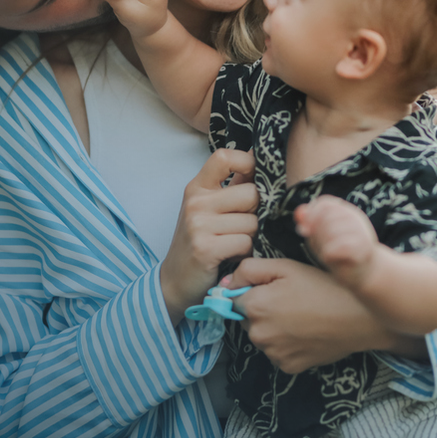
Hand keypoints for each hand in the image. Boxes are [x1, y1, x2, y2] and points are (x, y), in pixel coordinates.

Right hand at [159, 148, 257, 320]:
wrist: (175, 281)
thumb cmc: (200, 242)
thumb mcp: (210, 209)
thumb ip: (234, 186)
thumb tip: (260, 158)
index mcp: (197, 187)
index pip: (224, 156)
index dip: (247, 162)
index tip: (253, 179)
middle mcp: (196, 202)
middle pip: (251, 193)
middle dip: (255, 213)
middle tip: (241, 227)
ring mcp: (198, 224)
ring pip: (252, 222)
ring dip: (250, 237)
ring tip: (233, 243)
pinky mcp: (205, 248)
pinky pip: (245, 242)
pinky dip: (244, 252)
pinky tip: (231, 256)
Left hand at [229, 257, 413, 373]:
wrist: (360, 317)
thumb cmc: (324, 286)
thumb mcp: (285, 266)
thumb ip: (248, 270)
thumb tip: (225, 283)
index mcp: (254, 307)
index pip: (233, 299)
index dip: (252, 290)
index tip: (274, 288)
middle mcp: (258, 335)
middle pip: (247, 319)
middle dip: (261, 310)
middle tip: (291, 300)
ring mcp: (273, 354)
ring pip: (263, 337)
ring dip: (273, 328)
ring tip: (301, 316)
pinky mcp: (288, 367)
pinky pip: (278, 352)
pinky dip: (286, 344)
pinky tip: (306, 332)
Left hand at [293, 196, 381, 291]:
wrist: (363, 273)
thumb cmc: (339, 252)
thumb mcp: (321, 236)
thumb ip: (310, 222)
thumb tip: (299, 213)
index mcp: (346, 211)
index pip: (325, 203)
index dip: (310, 215)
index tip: (305, 230)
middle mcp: (355, 218)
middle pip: (326, 218)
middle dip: (316, 234)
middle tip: (320, 247)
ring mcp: (361, 232)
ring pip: (330, 232)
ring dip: (322, 246)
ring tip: (327, 254)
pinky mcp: (363, 249)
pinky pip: (336, 248)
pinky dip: (328, 255)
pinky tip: (331, 260)